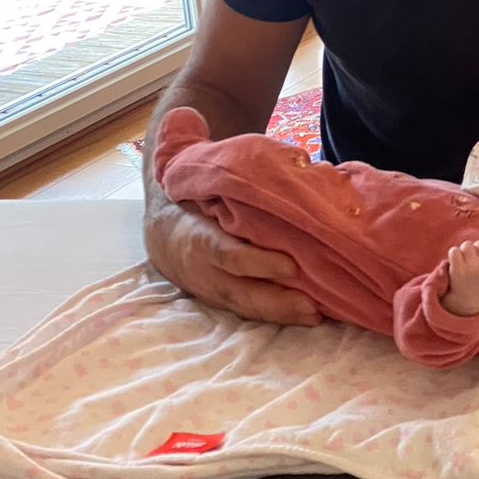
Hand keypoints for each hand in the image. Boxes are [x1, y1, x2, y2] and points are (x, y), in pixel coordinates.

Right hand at [144, 198, 320, 326]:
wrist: (162, 233)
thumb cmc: (195, 201)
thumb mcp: (204, 188)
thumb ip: (234, 182)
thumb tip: (287, 161)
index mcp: (198, 237)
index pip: (228, 255)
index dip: (258, 263)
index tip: (291, 266)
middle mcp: (203, 271)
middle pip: (241, 291)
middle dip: (276, 302)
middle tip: (312, 307)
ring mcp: (211, 290)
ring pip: (246, 307)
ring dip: (280, 315)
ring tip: (315, 316)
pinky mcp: (220, 301)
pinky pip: (248, 312)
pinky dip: (275, 317)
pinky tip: (305, 318)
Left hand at [442, 238, 478, 316]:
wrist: (466, 301)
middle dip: (476, 250)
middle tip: (473, 262)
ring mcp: (471, 267)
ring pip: (467, 245)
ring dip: (464, 251)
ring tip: (464, 261)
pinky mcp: (457, 270)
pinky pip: (454, 250)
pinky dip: (454, 254)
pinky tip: (456, 263)